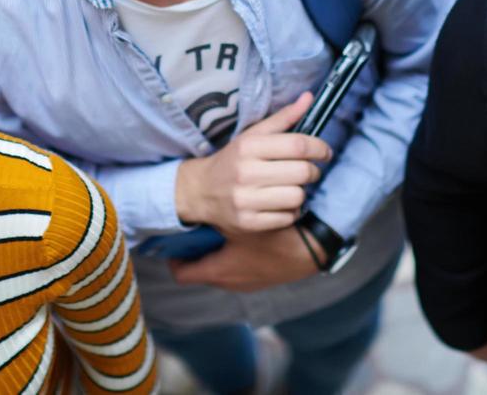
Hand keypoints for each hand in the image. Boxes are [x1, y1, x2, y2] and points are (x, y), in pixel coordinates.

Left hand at [170, 226, 319, 291]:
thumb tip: (199, 204)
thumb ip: (218, 217)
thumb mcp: (240, 222)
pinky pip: (239, 269)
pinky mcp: (262, 278)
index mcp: (218, 271)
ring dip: (217, 252)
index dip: (174, 257)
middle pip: (201, 271)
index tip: (173, 241)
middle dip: (197, 252)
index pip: (182, 273)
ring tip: (219, 228)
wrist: (313, 250)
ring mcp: (247, 283)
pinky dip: (235, 255)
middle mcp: (230, 282)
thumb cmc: (274, 237)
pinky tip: (243, 234)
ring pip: (220, 269)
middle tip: (198, 229)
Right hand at [174, 92, 330, 234]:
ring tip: (290, 187)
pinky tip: (280, 203)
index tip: (324, 152)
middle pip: (302, 172)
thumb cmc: (233, 160)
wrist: (201, 191)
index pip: (298, 144)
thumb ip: (283, 118)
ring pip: (298, 196)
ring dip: (301, 192)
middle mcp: (246, 172)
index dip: (319, 148)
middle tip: (307, 170)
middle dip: (313, 171)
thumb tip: (309, 97)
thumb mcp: (253, 135)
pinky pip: (288, 217)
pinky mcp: (249, 222)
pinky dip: (290, 210)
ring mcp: (246, 200)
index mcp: (249, 146)